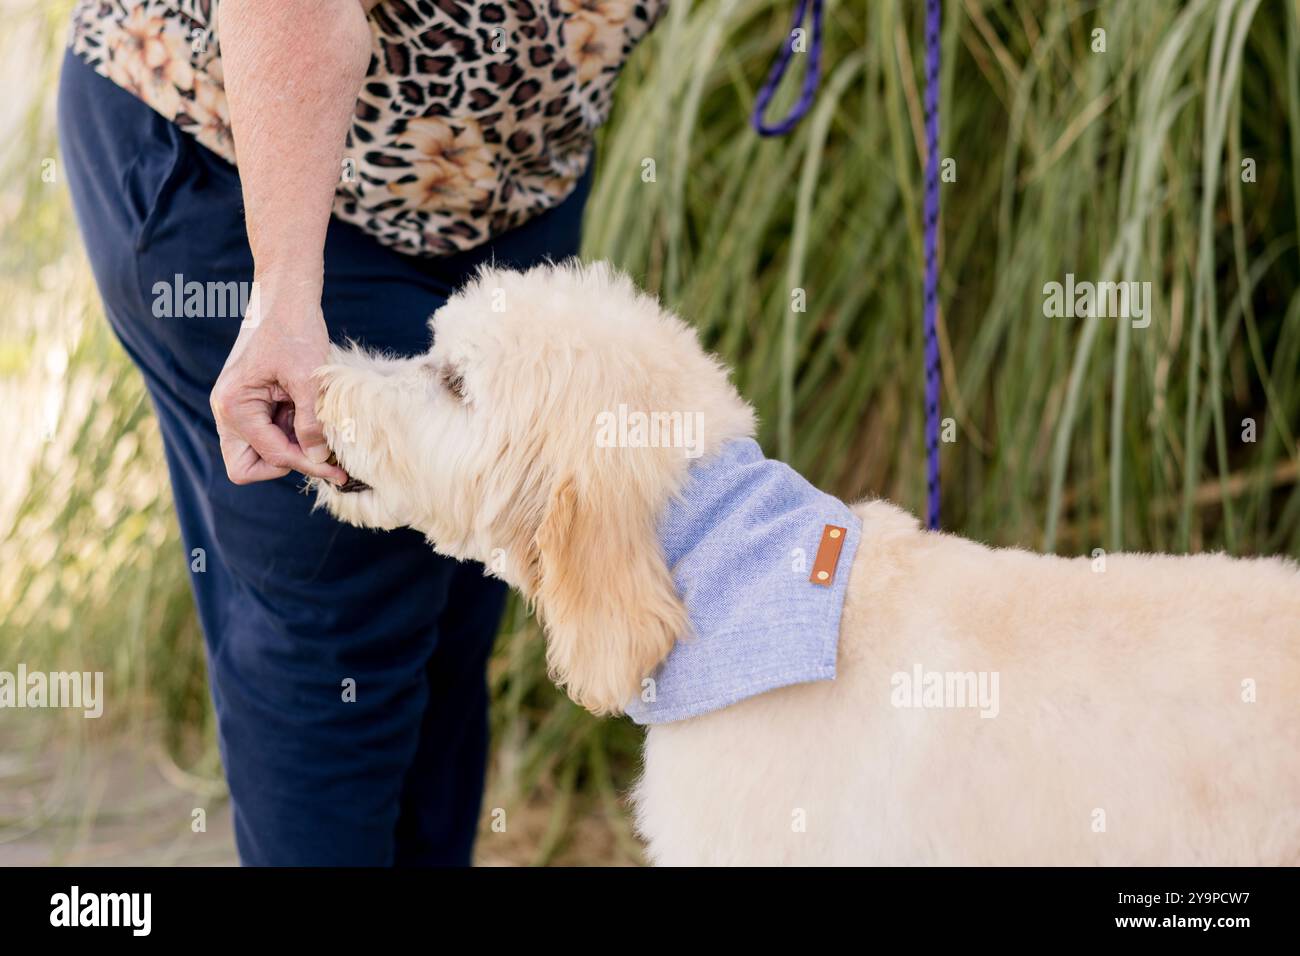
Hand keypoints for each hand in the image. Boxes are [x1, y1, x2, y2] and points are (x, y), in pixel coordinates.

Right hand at [209, 273, 348, 485]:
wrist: (286, 296)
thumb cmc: (294, 329)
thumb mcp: (308, 378)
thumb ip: (311, 422)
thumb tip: (318, 459)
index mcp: (233, 406)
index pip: (271, 456)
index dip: (307, 464)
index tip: (339, 470)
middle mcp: (227, 411)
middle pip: (245, 467)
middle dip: (284, 464)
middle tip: (319, 452)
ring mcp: (237, 408)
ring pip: (258, 453)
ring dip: (291, 448)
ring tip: (320, 425)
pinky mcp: (252, 403)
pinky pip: (268, 433)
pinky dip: (292, 432)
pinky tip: (313, 413)